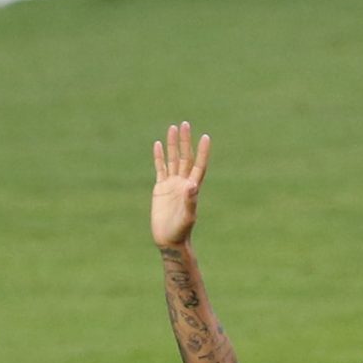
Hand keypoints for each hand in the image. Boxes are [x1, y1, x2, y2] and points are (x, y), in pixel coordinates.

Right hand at [151, 121, 210, 247]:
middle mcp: (183, 182)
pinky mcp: (160, 188)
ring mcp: (172, 184)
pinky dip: (159, 157)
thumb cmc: (181, 230)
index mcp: (192, 187)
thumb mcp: (188, 216)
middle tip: (185, 124)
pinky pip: (160, 168)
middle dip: (185, 140)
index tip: (205, 137)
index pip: (198, 164)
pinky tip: (157, 145)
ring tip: (172, 128)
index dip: (202, 151)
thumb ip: (191, 201)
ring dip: (173, 144)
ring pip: (173, 159)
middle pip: (185, 157)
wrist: (169, 239)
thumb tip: (192, 185)